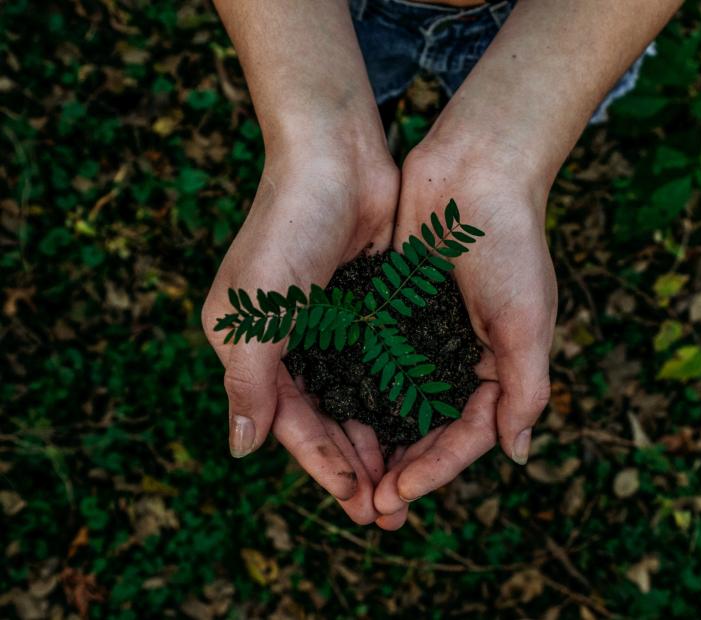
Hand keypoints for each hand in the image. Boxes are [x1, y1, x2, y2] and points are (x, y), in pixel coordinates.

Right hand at [202, 137, 398, 524]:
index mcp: (253, 347)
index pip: (289, 422)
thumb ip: (248, 382)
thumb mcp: (255, 312)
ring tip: (407, 481)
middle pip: (325, 419)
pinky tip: (420, 426)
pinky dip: (396, 398)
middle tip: (389, 510)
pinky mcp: (366, 308)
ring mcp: (330, 326)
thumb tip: (241, 450)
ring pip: (356, 399)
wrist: (335, 158)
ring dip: (379, 439)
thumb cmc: (287, 229)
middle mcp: (289, 343)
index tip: (357, 502)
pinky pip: (381, 366)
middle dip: (355, 465)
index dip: (322, 464)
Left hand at [373, 140, 556, 529]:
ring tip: (349, 476)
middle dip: (402, 467)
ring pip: (396, 402)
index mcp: (498, 367)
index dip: (435, 469)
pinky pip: (373, 361)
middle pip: (428, 428)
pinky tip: (333, 416)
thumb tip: (516, 454)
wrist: (475, 171)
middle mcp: (459, 358)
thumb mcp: (528, 321)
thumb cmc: (510, 244)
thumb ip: (525, 389)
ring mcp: (424, 336)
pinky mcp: (393, 311)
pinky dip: (357, 390)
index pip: (467, 435)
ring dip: (375, 440)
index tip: (399, 493)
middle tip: (369, 505)